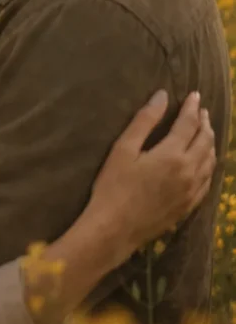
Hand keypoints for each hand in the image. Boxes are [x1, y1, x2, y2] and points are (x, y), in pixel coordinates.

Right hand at [88, 89, 215, 267]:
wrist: (115, 228)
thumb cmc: (113, 187)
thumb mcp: (123, 149)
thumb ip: (145, 121)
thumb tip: (162, 96)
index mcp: (172, 154)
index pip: (189, 124)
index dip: (192, 108)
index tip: (194, 95)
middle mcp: (189, 171)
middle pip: (205, 140)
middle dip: (204, 122)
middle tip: (201, 110)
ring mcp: (192, 190)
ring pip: (210, 160)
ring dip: (210, 142)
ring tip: (205, 131)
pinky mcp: (189, 205)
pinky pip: (208, 181)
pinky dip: (209, 165)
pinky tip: (204, 162)